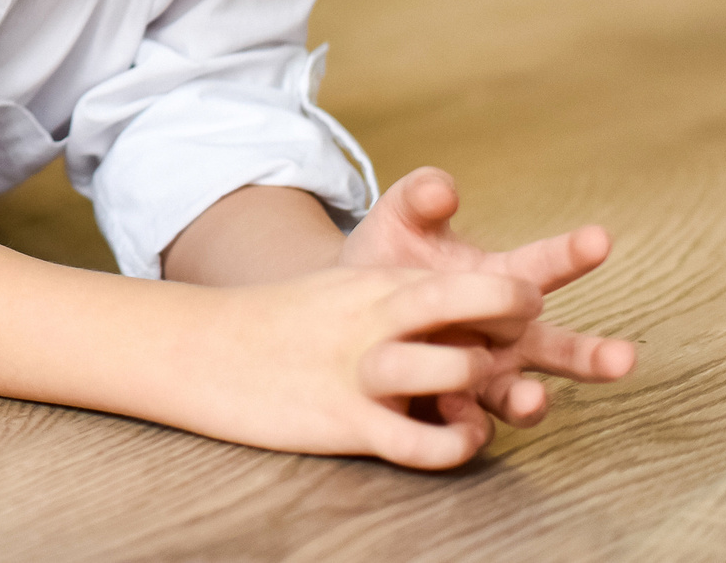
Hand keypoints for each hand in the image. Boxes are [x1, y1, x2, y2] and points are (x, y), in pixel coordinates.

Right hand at [178, 264, 547, 469]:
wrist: (198, 346)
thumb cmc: (276, 325)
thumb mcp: (338, 292)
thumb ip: (393, 296)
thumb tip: (454, 310)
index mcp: (373, 286)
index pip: (457, 278)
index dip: (505, 294)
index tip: (525, 312)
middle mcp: (372, 319)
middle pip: (455, 297)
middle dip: (506, 306)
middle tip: (527, 327)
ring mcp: (359, 369)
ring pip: (444, 367)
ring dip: (475, 376)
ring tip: (481, 395)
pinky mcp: (343, 420)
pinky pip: (414, 441)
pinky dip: (452, 446)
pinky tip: (465, 441)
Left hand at [340, 167, 637, 425]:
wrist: (345, 312)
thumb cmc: (386, 261)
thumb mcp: (398, 221)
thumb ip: (420, 199)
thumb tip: (441, 186)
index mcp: (501, 283)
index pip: (546, 267)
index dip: (572, 254)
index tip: (601, 237)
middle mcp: (505, 337)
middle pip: (557, 349)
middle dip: (592, 355)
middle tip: (625, 358)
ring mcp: (479, 376)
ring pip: (518, 396)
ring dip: (529, 401)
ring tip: (533, 399)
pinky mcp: (446, 409)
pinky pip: (463, 420)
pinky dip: (461, 416)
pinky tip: (451, 408)